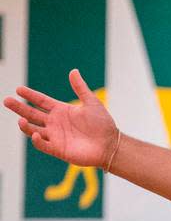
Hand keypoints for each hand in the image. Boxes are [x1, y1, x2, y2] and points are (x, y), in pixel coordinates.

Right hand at [3, 69, 119, 167]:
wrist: (110, 144)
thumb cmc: (103, 124)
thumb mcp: (91, 103)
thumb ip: (80, 88)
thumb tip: (73, 71)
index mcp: (62, 111)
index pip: (41, 101)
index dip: (30, 95)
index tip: (18, 89)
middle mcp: (55, 123)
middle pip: (32, 114)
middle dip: (19, 108)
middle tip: (7, 100)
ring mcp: (55, 136)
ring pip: (33, 129)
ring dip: (25, 125)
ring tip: (20, 119)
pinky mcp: (58, 149)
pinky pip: (43, 145)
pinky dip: (37, 140)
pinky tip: (35, 133)